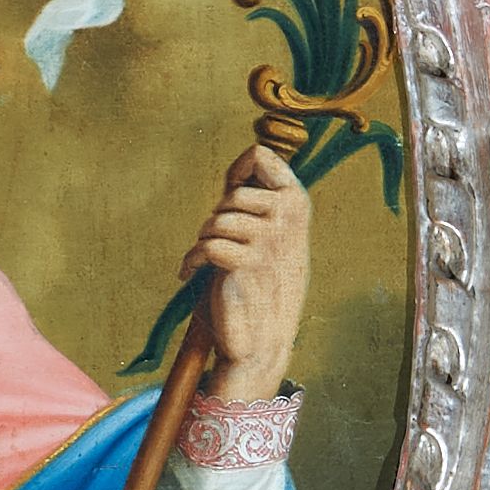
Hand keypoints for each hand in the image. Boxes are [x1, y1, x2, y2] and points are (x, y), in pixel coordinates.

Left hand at [179, 145, 309, 404]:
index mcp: (297, 202)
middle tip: (223, 242)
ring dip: (205, 241)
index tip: (231, 193)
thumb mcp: (275, 233)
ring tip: (212, 258)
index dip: (236, 171)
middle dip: (218, 218)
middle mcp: (288, 217)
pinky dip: (192, 261)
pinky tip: (192, 273)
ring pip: (216, 221)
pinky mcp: (247, 264)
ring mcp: (270, 240)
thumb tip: (239, 171)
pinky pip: (206, 246)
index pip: (260, 154)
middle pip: (231, 195)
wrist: (265, 334)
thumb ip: (263, 201)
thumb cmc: (264, 279)